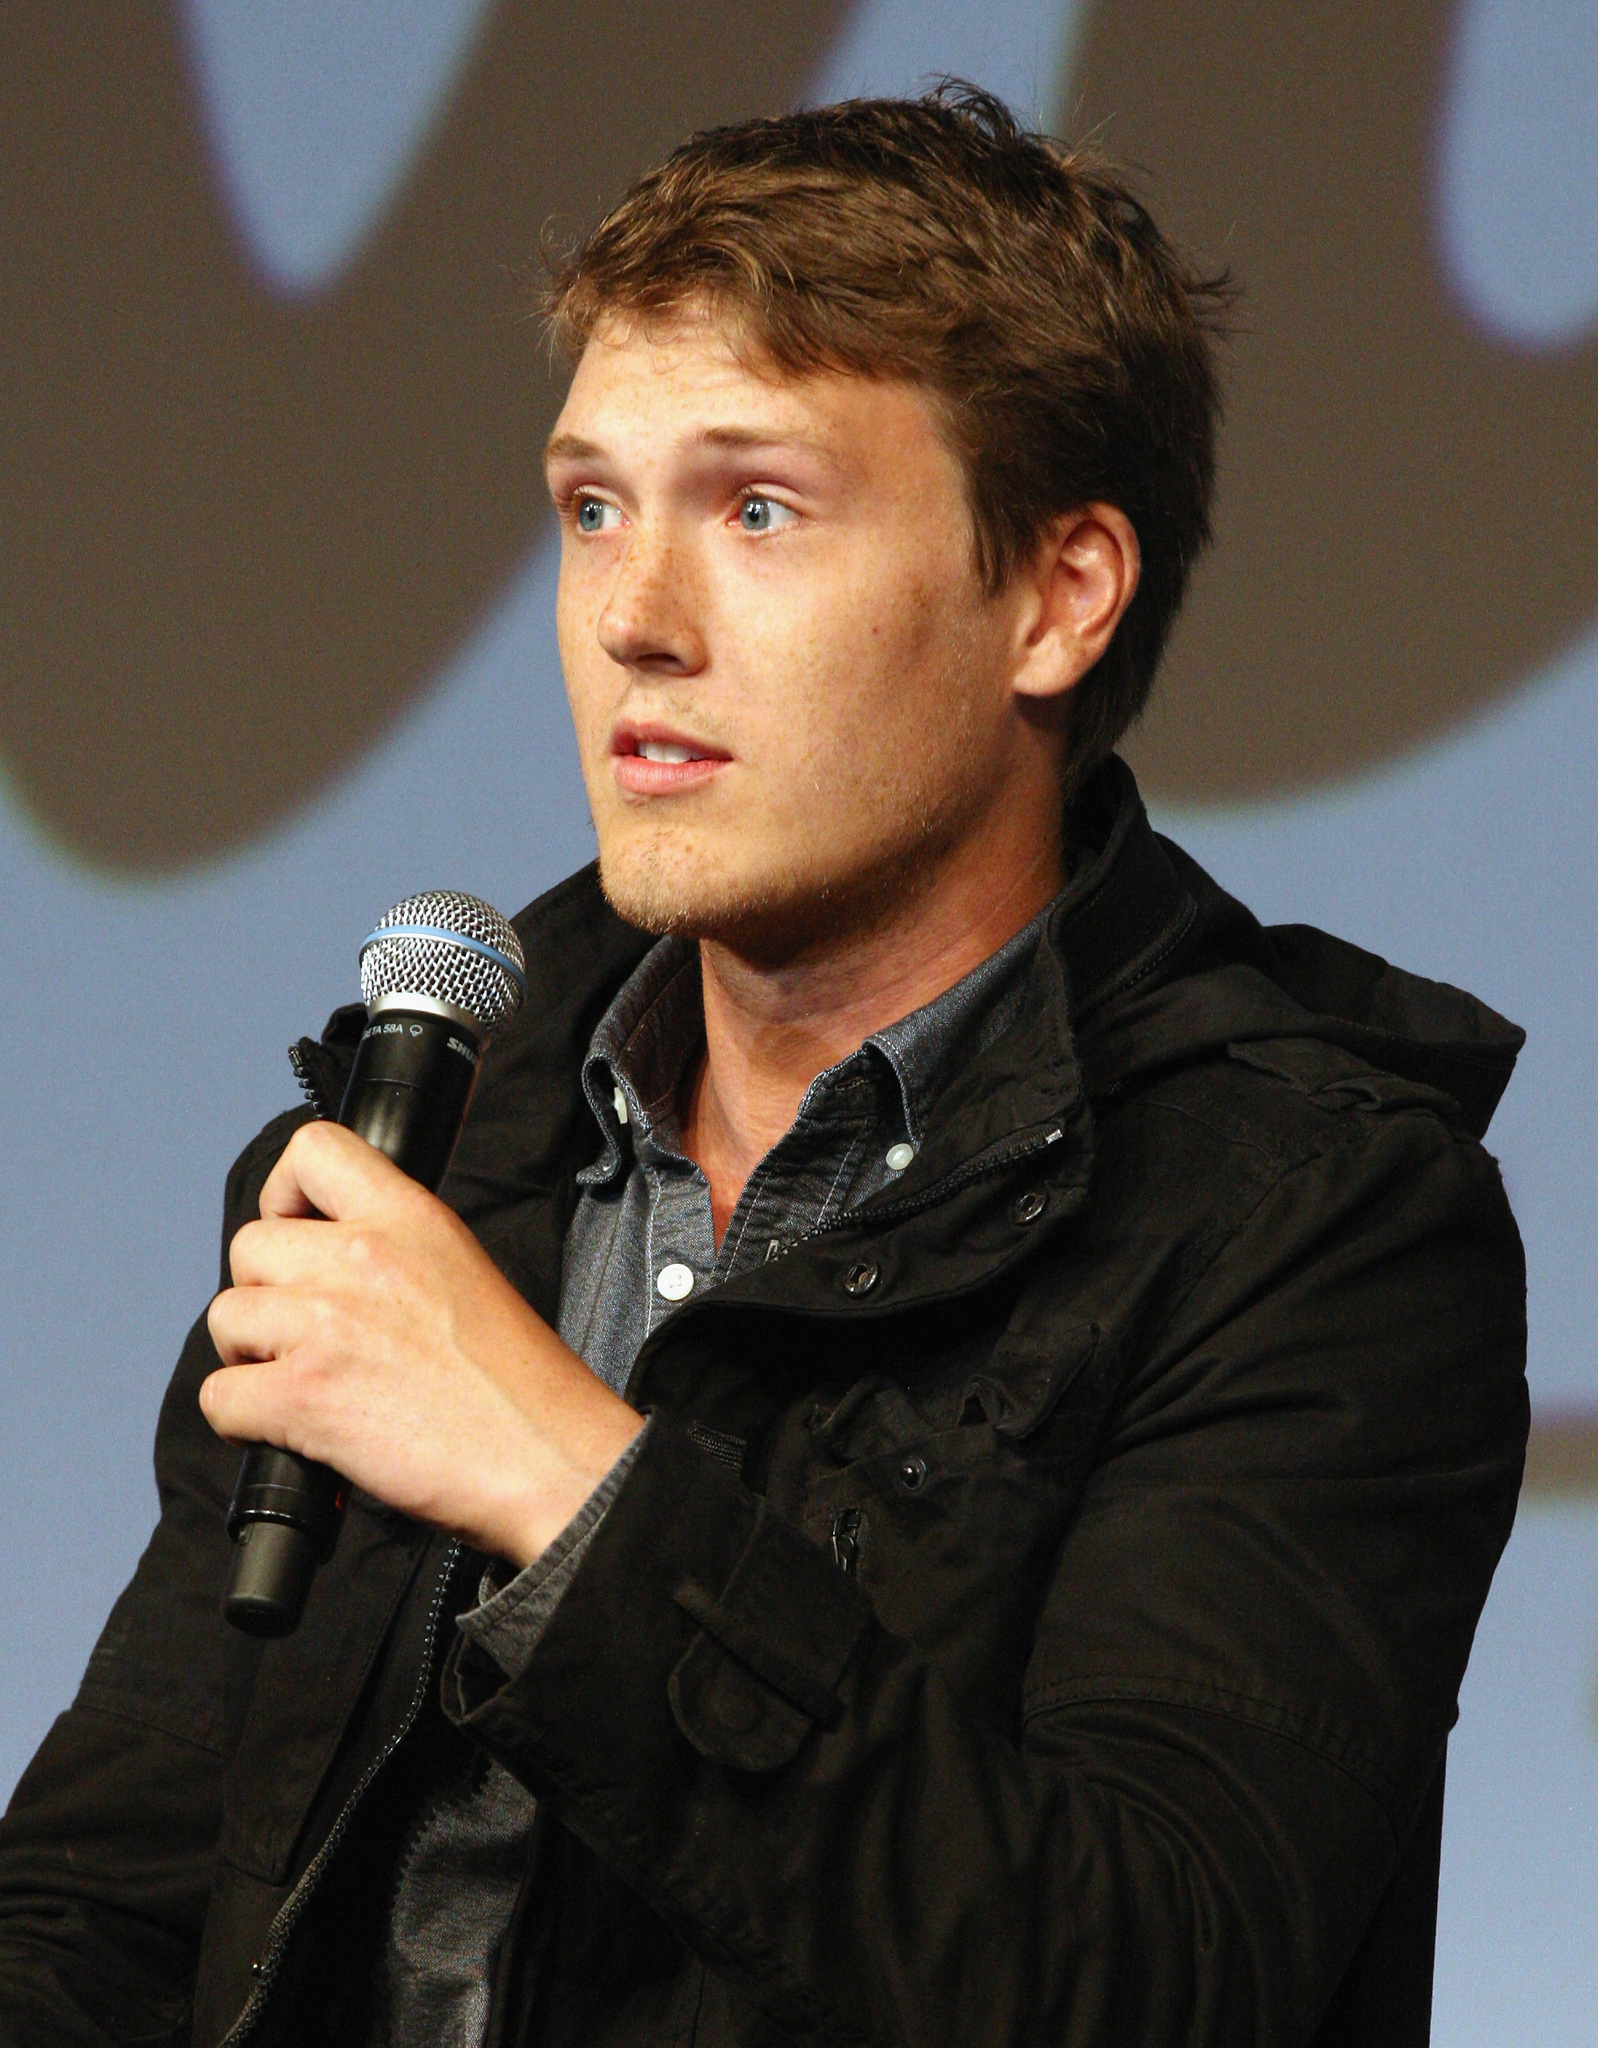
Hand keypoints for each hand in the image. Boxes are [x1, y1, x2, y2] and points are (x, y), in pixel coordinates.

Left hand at [202, 1121, 642, 1565]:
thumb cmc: (520, 1387)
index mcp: (412, 1216)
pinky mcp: (303, 1395)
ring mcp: (326, 1323)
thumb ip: (396, 1250)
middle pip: (249, 1246)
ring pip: (227, 1318)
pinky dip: (243, 1422)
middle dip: (266, 1294)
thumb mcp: (465, 1271)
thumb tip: (327, 1264)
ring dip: (251, 1358)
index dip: (285, 1194)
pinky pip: (218, 1396)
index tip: (298, 1233)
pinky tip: (295, 1429)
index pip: (313, 1149)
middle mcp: (362, 1256)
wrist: (548, 1458)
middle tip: (307, 1337)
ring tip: (305, 1384)